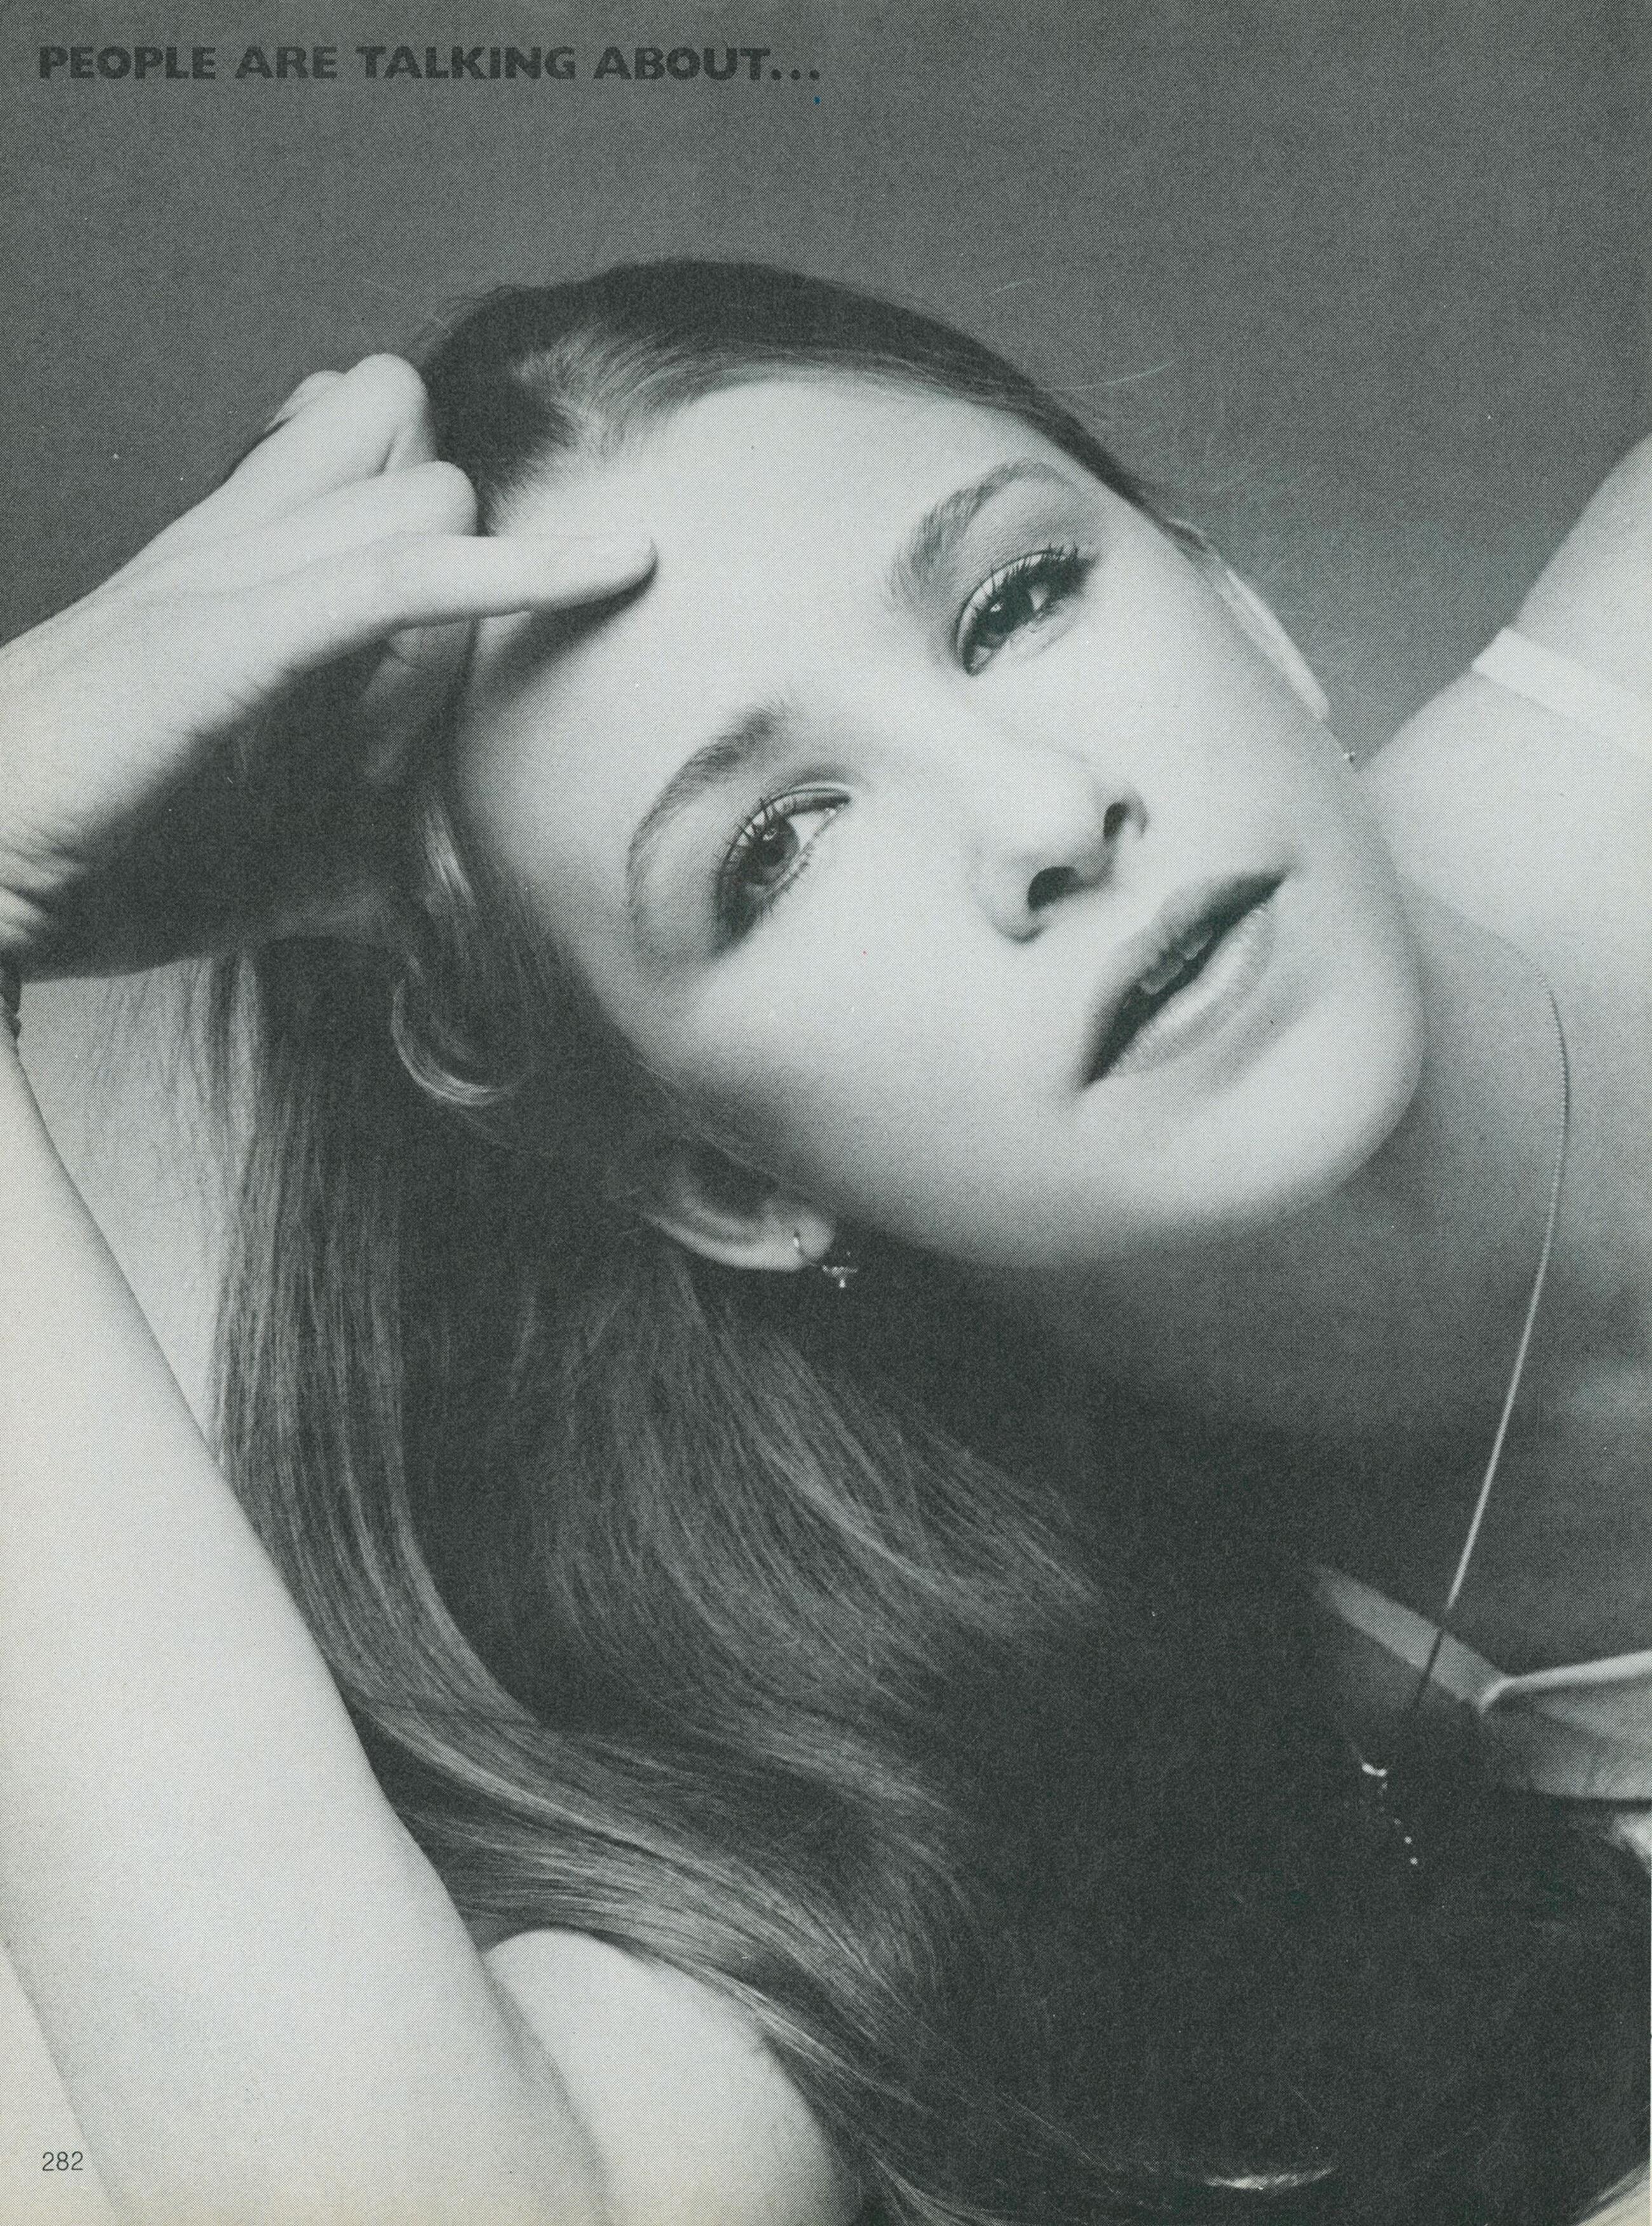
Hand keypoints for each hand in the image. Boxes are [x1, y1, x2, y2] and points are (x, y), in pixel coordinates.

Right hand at [0, 355, 650, 977]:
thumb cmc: (110, 857)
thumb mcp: (278, 847)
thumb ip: (369, 842)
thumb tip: (453, 892)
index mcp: (241, 567)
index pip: (380, 457)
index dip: (456, 532)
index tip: (466, 648)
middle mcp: (238, 540)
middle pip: (421, 456)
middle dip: (471, 562)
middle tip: (414, 714)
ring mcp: (229, 573)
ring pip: (428, 495)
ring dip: (472, 605)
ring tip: (402, 740)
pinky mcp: (229, 634)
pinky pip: (405, 570)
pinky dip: (523, 575)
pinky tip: (623, 568)